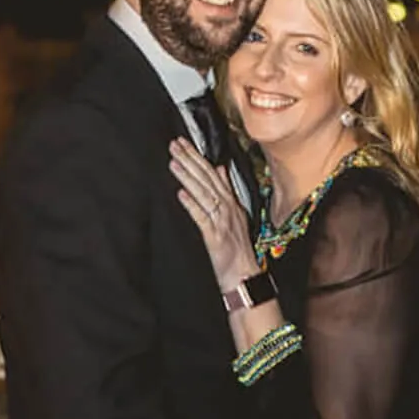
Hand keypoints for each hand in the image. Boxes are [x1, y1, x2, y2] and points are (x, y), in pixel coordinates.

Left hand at [169, 138, 256, 290]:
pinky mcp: (215, 236)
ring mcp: (222, 220)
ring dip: (188, 177)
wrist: (244, 275)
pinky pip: (202, 217)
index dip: (198, 157)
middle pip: (207, 179)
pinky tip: (181, 194)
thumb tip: (221, 168)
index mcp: (231, 201)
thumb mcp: (236, 213)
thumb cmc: (237, 248)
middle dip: (190, 160)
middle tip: (174, 145)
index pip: (213, 173)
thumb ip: (227, 189)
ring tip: (174, 163)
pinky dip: (192, 204)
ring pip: (204, 193)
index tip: (184, 143)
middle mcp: (228, 207)